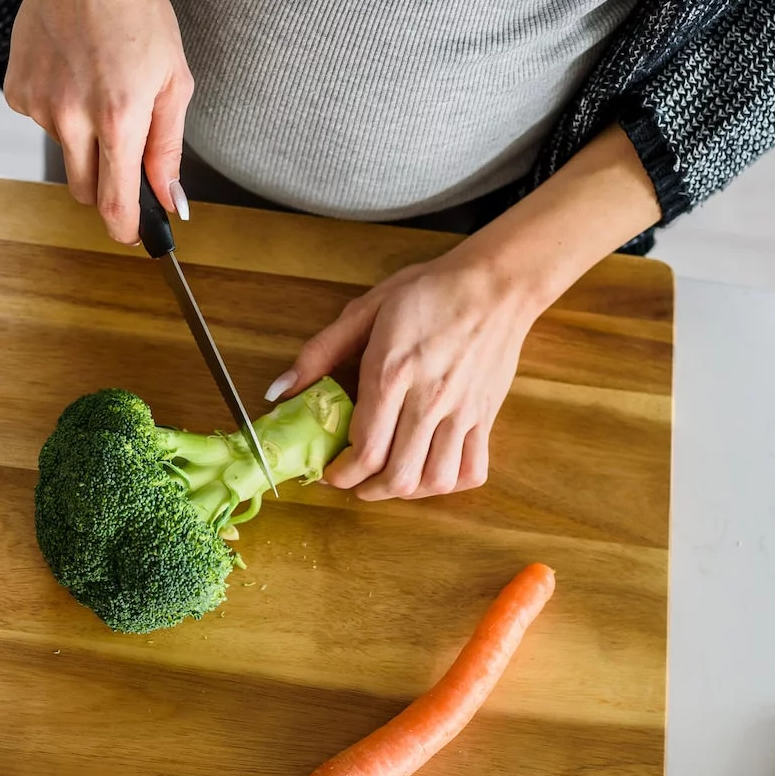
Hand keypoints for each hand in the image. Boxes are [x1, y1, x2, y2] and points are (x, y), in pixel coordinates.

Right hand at [5, 0, 192, 242]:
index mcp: (118, 116)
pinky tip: (72, 72)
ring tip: (98, 84)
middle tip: (124, 150)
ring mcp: (38, 104)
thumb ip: (167, 147)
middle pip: (84, 189)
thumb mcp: (173, 80)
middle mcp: (71, 116)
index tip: (133, 235)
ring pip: (65, 151)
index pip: (113, 201)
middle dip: (105, 184)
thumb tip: (168, 198)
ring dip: (83, 136)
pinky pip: (41, 120)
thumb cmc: (137, 11)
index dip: (125, 228)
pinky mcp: (15, 91)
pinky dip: (58, 108)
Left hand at [270, 246, 544, 499]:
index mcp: (392, 374)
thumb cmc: (428, 292)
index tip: (329, 472)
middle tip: (353, 481)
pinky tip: (430, 470)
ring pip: (435, 481)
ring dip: (406, 492)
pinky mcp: (486, 416)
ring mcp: (462, 412)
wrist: (496, 283)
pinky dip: (448, 483)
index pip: (365, 449)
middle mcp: (428, 400)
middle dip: (366, 490)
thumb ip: (319, 352)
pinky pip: (471, 471)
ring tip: (388, 480)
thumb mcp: (365, 310)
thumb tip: (279, 390)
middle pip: (398, 475)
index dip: (340, 473)